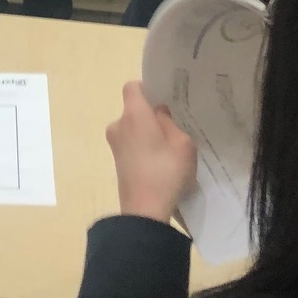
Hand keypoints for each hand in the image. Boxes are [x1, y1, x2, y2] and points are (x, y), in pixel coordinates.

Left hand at [107, 82, 197, 224]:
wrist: (145, 211)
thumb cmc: (166, 171)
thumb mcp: (183, 143)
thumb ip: (170, 123)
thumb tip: (158, 113)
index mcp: (133, 114)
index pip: (132, 87)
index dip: (147, 89)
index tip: (163, 99)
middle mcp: (118, 125)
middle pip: (133, 110)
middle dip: (150, 115)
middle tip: (173, 126)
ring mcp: (114, 145)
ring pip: (133, 129)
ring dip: (147, 134)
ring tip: (169, 148)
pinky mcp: (117, 162)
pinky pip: (131, 145)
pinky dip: (143, 148)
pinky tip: (160, 162)